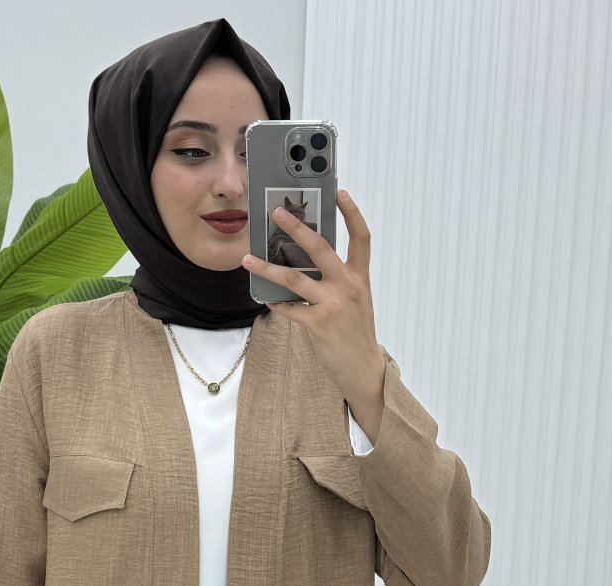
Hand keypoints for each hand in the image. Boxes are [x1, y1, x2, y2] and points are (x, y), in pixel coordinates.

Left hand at [241, 190, 385, 408]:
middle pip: (320, 248)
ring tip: (248, 258)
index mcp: (359, 277)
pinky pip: (290, 309)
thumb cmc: (356, 333)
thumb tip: (308, 264)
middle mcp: (348, 286)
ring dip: (267, 267)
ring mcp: (333, 304)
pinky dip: (277, 304)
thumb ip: (338, 280)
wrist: (363, 368)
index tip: (339, 191)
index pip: (361, 237)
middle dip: (297, 228)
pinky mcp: (318, 324)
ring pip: (294, 278)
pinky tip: (267, 300)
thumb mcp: (356, 301)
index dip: (351, 213)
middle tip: (277, 212)